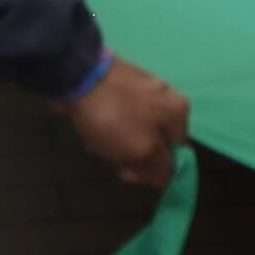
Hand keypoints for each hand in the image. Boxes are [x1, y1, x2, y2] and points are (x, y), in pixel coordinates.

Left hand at [64, 56, 192, 188]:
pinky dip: (102, 127)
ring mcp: (139, 89)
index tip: (130, 174)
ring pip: (130, 132)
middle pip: (151, 143)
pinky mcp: (116, 86)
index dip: (155, 170)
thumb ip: (160, 168)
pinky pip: (114, 117)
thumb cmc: (114, 117)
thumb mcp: (142, 150)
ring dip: (112, 143)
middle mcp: (164, 97)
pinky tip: (88, 126)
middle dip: (129, 154)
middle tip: (110, 156)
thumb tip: (168, 178)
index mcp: (177, 111)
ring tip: (95, 138)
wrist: (77, 76)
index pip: (176, 152)